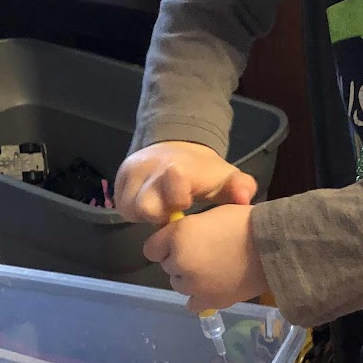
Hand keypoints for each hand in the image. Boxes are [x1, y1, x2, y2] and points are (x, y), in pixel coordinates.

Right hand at [114, 141, 256, 224]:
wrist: (174, 147)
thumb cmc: (203, 171)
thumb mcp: (225, 177)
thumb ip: (240, 187)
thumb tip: (244, 199)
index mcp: (178, 168)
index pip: (172, 184)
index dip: (177, 201)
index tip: (186, 204)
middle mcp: (149, 169)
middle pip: (144, 206)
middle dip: (158, 215)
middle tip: (171, 213)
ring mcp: (131, 174)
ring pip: (129, 208)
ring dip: (145, 215)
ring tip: (161, 210)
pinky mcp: (118, 181)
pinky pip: (121, 206)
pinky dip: (135, 212)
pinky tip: (151, 207)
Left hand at [143, 205, 265, 311]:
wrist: (273, 246)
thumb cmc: (245, 223)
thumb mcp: (210, 214)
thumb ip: (187, 230)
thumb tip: (178, 241)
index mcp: (178, 235)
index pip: (151, 248)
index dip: (164, 245)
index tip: (178, 242)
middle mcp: (179, 262)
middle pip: (166, 266)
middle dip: (180, 261)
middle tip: (204, 254)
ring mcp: (193, 285)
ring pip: (179, 284)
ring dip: (189, 278)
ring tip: (212, 270)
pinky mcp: (209, 301)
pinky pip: (192, 303)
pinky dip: (199, 296)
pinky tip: (212, 287)